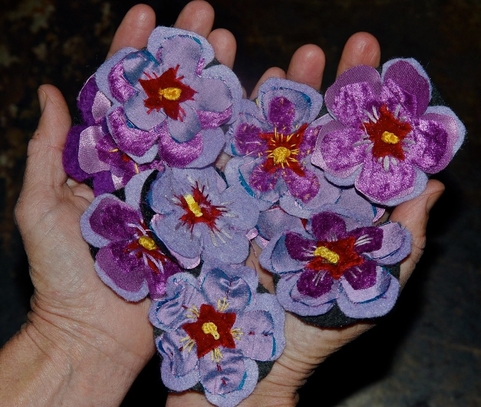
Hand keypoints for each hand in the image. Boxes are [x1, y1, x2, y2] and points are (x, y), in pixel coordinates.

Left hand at [6, 2, 236, 405]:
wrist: (95, 335)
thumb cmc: (63, 275)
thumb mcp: (40, 208)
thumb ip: (48, 153)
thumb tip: (50, 94)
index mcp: (112, 160)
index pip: (126, 95)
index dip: (137, 54)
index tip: (150, 13)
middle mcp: (152, 170)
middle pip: (175, 106)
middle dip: (190, 61)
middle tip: (210, 21)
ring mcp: (185, 194)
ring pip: (209, 135)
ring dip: (226, 93)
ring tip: (240, 53)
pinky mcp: (209, 222)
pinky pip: (231, 182)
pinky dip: (248, 149)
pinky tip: (265, 114)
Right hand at [165, 33, 444, 406]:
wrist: (254, 360)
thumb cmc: (317, 332)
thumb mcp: (374, 287)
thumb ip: (404, 239)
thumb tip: (437, 185)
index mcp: (342, 210)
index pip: (361, 149)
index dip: (376, 110)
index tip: (387, 68)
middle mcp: (304, 197)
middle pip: (322, 132)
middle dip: (338, 87)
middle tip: (353, 45)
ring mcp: (264, 198)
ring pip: (278, 137)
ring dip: (290, 96)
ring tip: (300, 58)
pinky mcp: (227, 207)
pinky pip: (235, 162)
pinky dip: (241, 128)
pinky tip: (250, 94)